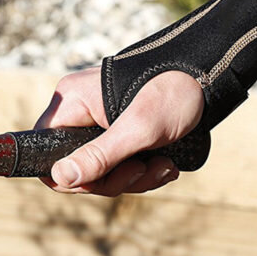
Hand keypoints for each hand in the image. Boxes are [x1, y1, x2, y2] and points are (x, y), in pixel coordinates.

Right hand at [34, 67, 203, 195]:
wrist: (211, 75)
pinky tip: (167, 164)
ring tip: (164, 165)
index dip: (67, 175)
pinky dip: (144, 172)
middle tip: (141, 170)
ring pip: (102, 172)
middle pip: (77, 168)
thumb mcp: (138, 128)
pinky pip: (121, 166)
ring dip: (135, 177)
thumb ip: (99, 155)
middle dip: (113, 179)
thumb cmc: (174, 90)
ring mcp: (101, 125)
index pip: (45, 150)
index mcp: (72, 104)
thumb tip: (61, 177)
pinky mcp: (122, 134)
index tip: (99, 180)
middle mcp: (81, 114)